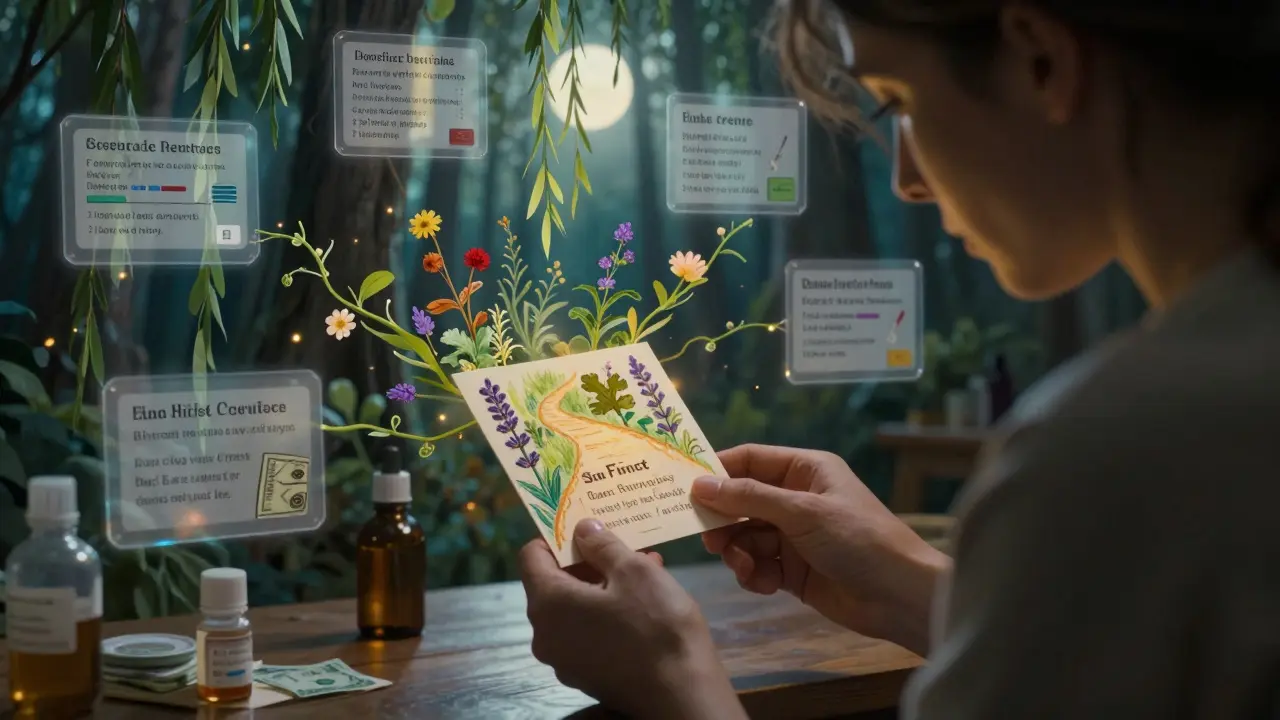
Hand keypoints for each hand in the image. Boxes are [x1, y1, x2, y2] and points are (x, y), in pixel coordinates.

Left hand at [519, 519, 746, 719]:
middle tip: (624, 545)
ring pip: (574, 609)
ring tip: (645, 569)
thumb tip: (583, 528)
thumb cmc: (656, 624)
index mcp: (548, 603)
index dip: (555, 536)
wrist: (682, 693)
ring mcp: (564, 660)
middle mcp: (545, 635)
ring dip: (602, 585)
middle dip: (588, 560)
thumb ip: (602, 544)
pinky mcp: (586, 676)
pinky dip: (606, 613)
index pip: (531, 556)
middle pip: (553, 583)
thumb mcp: (634, 569)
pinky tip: (644, 604)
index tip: (584, 527)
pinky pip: (586, 633)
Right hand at [693, 444, 948, 654]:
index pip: (750, 460)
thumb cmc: (857, 539)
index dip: (717, 471)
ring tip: (744, 565)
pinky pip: (758, 565)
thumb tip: (700, 484)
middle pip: (741, 501)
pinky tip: (764, 584)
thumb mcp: (803, 512)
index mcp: (804, 471)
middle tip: (707, 539)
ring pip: (746, 536)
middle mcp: (796, 498)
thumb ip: (750, 497)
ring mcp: (794, 536)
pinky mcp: (793, 570)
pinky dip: (754, 574)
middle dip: (724, 520)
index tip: (684, 488)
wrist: (899, 595)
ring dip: (738, 551)